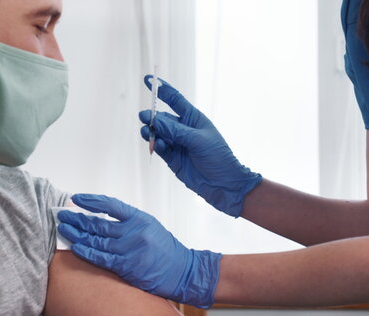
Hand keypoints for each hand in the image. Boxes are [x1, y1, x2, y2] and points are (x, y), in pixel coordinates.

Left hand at [58, 194, 221, 308]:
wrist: (182, 271)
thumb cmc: (164, 249)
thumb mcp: (149, 226)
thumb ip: (126, 221)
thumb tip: (97, 216)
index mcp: (139, 218)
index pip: (110, 204)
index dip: (90, 201)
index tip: (75, 199)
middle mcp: (133, 232)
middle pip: (98, 223)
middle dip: (77, 218)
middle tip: (62, 214)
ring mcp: (129, 250)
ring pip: (96, 240)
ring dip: (77, 234)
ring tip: (63, 228)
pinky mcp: (126, 267)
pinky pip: (101, 258)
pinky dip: (86, 252)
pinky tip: (75, 246)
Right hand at [140, 75, 261, 216]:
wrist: (224, 184)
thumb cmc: (218, 157)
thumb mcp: (198, 140)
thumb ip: (176, 130)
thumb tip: (155, 120)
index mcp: (193, 118)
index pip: (174, 99)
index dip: (161, 89)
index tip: (148, 79)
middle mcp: (183, 129)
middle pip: (162, 118)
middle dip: (152, 116)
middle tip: (144, 117)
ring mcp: (177, 144)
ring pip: (158, 133)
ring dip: (151, 131)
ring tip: (147, 132)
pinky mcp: (172, 158)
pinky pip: (160, 148)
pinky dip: (157, 146)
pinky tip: (158, 146)